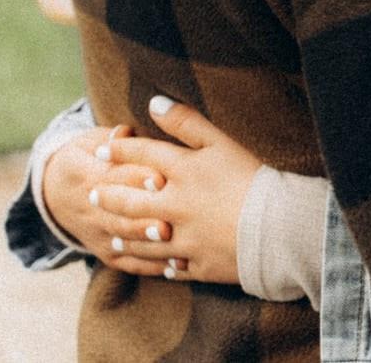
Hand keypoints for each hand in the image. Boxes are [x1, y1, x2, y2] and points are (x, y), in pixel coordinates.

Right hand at [42, 127, 169, 268]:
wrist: (55, 192)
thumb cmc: (87, 156)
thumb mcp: (90, 142)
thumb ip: (112, 138)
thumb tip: (126, 130)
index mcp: (84, 174)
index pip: (113, 177)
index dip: (137, 178)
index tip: (161, 178)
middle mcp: (89, 208)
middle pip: (119, 215)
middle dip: (144, 220)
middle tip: (168, 223)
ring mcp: (97, 234)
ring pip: (124, 242)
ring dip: (150, 246)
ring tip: (176, 249)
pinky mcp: (105, 253)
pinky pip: (127, 262)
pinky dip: (150, 266)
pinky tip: (175, 267)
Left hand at [68, 99, 261, 283]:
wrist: (279, 227)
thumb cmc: (253, 175)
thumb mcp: (222, 141)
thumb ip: (186, 121)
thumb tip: (154, 101)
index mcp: (182, 172)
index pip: (141, 157)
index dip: (119, 151)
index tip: (103, 150)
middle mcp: (175, 207)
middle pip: (131, 202)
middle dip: (108, 197)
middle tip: (92, 195)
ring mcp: (184, 240)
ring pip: (143, 239)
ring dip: (124, 235)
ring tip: (112, 233)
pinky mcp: (198, 265)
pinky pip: (169, 268)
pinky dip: (156, 264)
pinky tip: (152, 263)